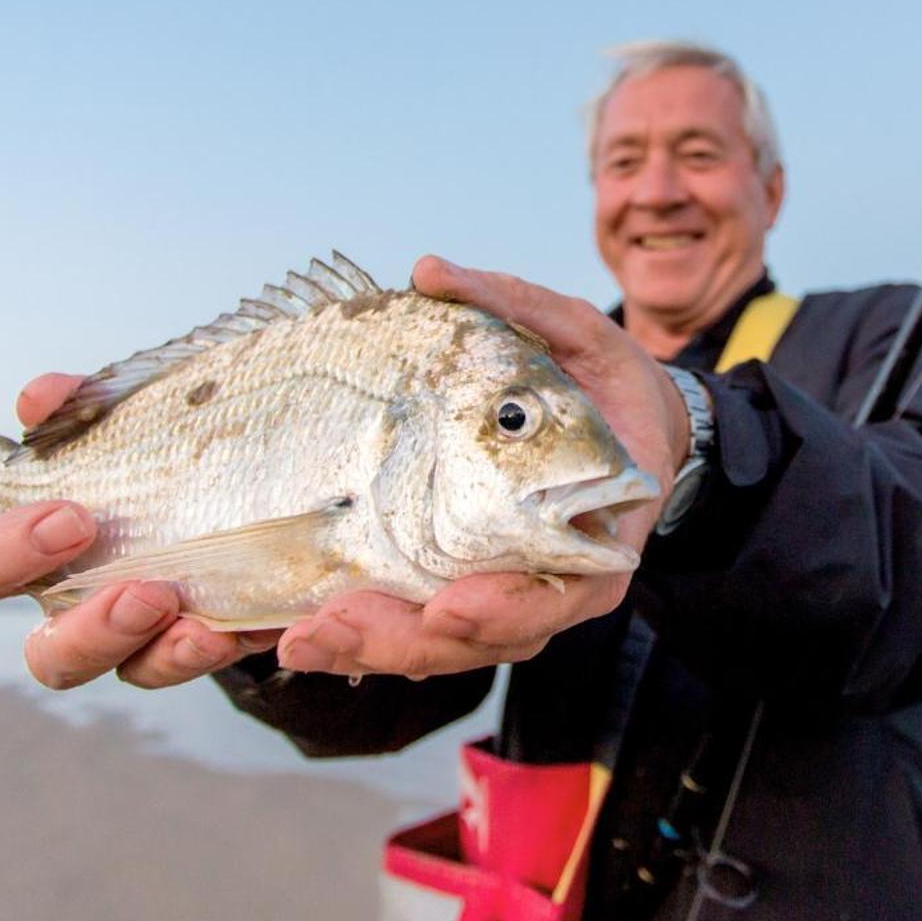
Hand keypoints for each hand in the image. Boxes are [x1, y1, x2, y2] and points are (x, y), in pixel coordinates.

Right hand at [0, 372, 277, 689]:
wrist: (254, 466)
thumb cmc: (155, 442)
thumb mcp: (121, 410)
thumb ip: (78, 405)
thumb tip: (41, 398)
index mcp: (33, 547)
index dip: (3, 553)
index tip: (71, 513)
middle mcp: (79, 603)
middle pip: (46, 654)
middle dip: (85, 626)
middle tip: (143, 586)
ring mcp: (141, 634)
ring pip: (125, 672)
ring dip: (152, 649)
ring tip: (179, 602)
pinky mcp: (199, 639)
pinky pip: (197, 662)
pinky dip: (214, 644)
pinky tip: (239, 621)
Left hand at [276, 255, 689, 679]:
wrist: (624, 417)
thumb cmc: (606, 379)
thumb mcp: (576, 333)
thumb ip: (511, 304)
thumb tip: (430, 271)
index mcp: (598, 537)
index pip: (559, 594)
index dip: (508, 608)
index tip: (451, 606)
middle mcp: (550, 581)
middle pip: (482, 639)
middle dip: (405, 642)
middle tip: (334, 629)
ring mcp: (503, 591)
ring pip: (441, 647)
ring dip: (371, 649)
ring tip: (303, 638)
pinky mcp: (461, 587)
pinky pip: (416, 628)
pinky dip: (364, 637)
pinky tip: (297, 632)